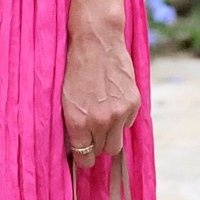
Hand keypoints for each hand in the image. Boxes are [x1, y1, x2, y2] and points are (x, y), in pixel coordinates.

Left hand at [62, 11, 138, 162]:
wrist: (96, 41)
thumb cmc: (74, 69)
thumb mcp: (65, 100)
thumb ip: (73, 125)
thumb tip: (77, 147)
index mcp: (78, 121)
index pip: (85, 157)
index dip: (84, 158)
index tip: (84, 155)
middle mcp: (101, 121)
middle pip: (104, 151)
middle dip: (98, 146)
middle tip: (93, 134)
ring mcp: (120, 112)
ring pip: (118, 142)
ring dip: (111, 134)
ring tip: (102, 116)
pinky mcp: (134, 103)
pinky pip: (128, 123)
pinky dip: (122, 118)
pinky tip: (112, 101)